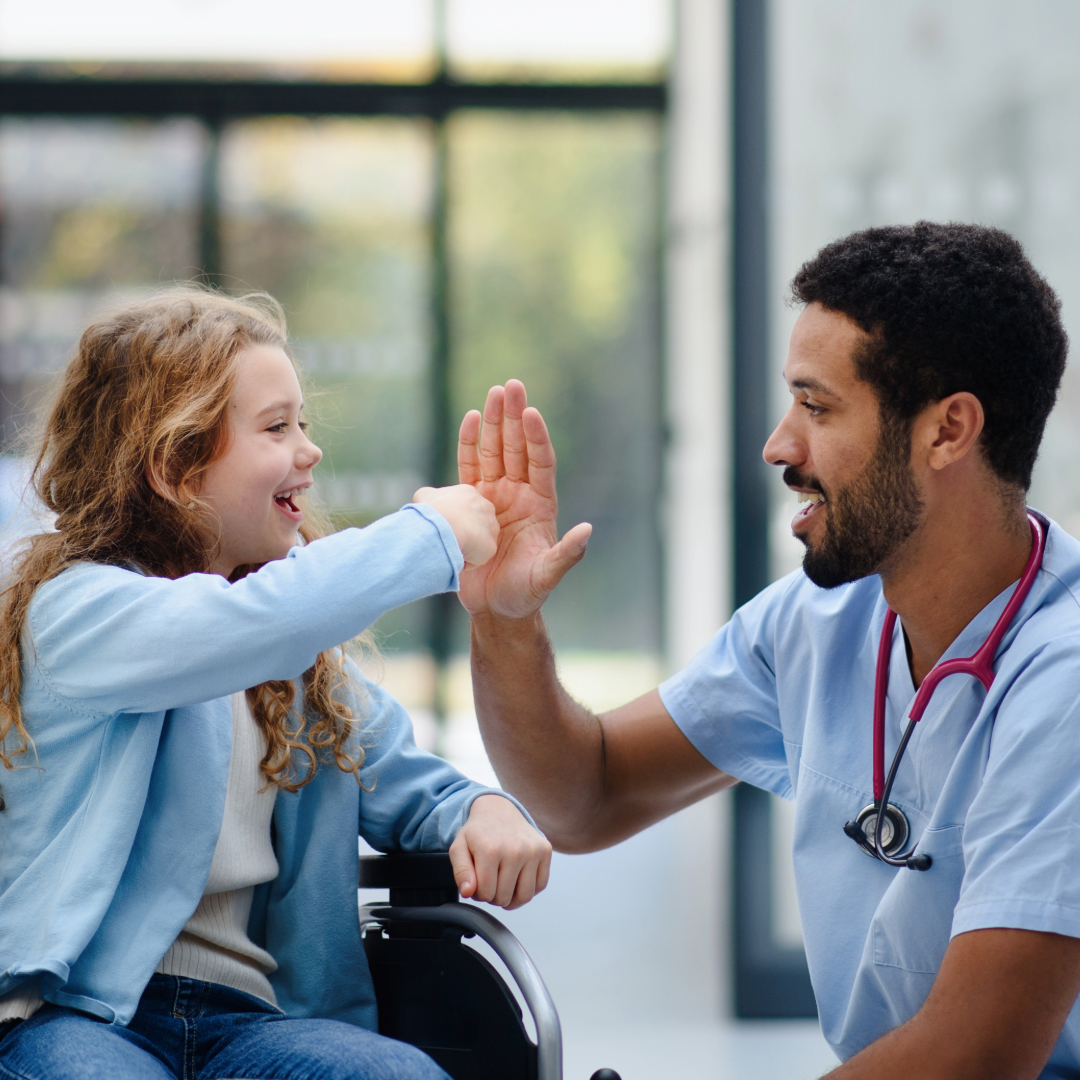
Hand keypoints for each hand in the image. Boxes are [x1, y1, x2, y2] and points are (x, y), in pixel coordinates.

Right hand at [412, 483, 498, 566]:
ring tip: (451, 548)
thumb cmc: (432, 510)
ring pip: (479, 540)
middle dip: (464, 531)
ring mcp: (491, 526)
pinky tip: (455, 557)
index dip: (454, 517)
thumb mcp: (424, 496)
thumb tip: (429, 505)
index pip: (465, 506)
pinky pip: (478, 557)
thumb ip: (430, 497)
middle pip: (476, 522)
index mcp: (469, 493)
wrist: (443, 527)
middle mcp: (485, 507)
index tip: (443, 525)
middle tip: (448, 537)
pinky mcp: (491, 546)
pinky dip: (466, 560)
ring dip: (467, 546)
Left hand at [448, 794, 551, 908]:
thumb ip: (460, 872)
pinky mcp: (545, 849)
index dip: (479, 894)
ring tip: (503, 885)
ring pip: (525, 896)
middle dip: (494, 896)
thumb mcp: (459, 848)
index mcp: (490, 850)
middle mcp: (515, 850)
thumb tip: (468, 892)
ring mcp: (533, 850)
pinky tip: (517, 879)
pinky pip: (540, 885)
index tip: (478, 882)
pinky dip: (529, 889)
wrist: (498, 810)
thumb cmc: (477, 833)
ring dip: (512, 897)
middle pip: (504, 897)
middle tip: (490, 881)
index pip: (486, 894)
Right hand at [457, 380, 591, 618]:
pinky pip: (469, 468)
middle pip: (517, 448)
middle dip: (514, 418)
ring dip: (494, 423)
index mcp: (540, 505)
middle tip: (511, 386)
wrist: (494, 608)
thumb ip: (567, 554)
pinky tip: (472, 420)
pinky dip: (469, 444)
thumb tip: (587, 531)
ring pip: (494, 452)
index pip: (540, 463)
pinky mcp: (470, 504)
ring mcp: (494, 496)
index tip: (532, 413)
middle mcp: (518, 494)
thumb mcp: (548, 576)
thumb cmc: (526, 594)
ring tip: (493, 394)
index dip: (537, 438)